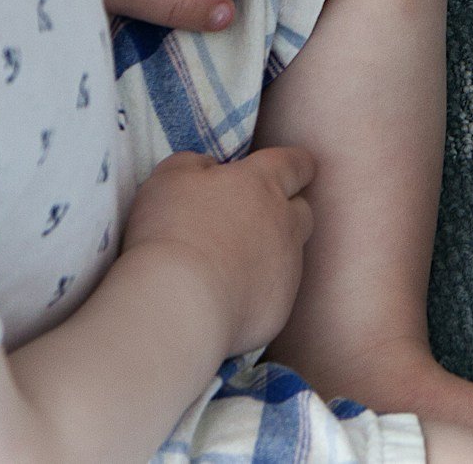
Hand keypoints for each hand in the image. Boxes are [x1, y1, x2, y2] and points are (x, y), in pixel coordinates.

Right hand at [123, 148, 316, 358]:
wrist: (179, 304)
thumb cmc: (170, 231)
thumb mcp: (171, 176)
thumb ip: (196, 164)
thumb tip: (210, 169)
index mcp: (263, 183)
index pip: (296, 164)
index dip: (296, 165)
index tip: (292, 169)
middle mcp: (285, 223)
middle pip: (302, 211)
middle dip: (286, 212)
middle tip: (251, 221)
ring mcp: (288, 269)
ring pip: (290, 255)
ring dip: (269, 255)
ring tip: (229, 266)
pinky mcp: (280, 309)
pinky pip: (275, 295)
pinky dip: (256, 294)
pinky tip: (224, 300)